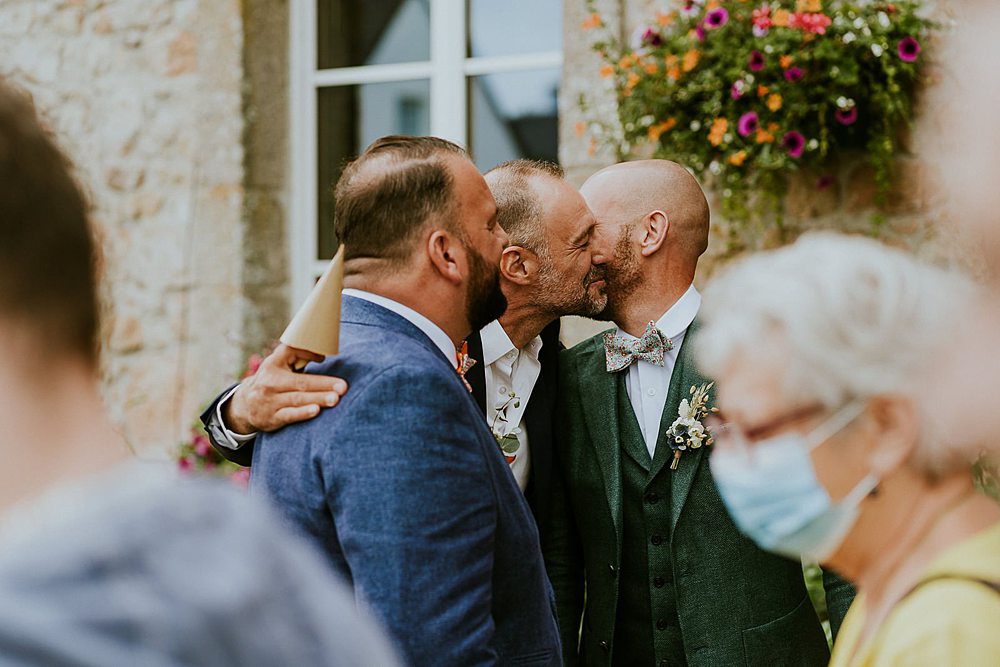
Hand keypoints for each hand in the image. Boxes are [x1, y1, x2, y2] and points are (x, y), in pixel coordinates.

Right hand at [223, 344, 347, 433]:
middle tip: (343, 387)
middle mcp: (270, 382)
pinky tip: (316, 411)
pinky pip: (289, 415)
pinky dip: (303, 413)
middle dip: (323, 384)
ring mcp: (270, 401)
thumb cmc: (272, 380)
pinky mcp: (273, 418)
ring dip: (317, 399)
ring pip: (297, 399)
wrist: (245, 405)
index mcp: (273, 364)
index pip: (290, 353)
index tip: (324, 358)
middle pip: (301, 382)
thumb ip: (297, 355)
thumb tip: (322, 355)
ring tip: (335, 399)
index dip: (307, 353)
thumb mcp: (278, 364)